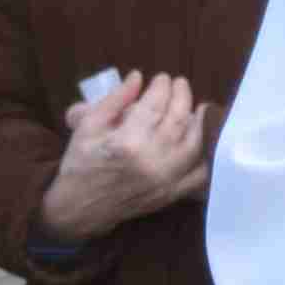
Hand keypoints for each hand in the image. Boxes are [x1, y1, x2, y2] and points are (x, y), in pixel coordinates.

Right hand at [36, 72, 215, 241]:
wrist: (80, 208)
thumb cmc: (81, 163)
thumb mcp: (88, 126)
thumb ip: (115, 100)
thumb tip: (137, 77)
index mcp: (128, 142)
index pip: (155, 105)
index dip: (162, 87)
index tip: (161, 78)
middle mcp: (151, 161)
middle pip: (179, 120)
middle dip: (182, 97)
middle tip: (180, 84)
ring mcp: (164, 180)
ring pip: (194, 145)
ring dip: (197, 122)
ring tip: (194, 108)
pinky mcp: (170, 194)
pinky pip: (198, 174)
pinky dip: (204, 156)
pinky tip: (200, 140)